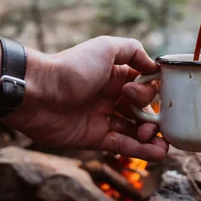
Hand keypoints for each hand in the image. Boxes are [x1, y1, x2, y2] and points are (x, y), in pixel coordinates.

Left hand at [0, 36, 167, 160]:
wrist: (37, 92)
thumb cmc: (71, 67)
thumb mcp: (105, 47)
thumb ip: (133, 51)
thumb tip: (154, 66)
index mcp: (116, 77)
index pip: (145, 88)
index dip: (149, 94)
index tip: (139, 97)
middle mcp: (112, 97)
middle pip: (143, 111)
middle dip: (154, 119)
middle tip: (150, 125)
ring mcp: (104, 119)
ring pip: (136, 131)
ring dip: (152, 138)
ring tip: (163, 146)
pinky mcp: (95, 138)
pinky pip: (123, 145)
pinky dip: (140, 150)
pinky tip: (157, 153)